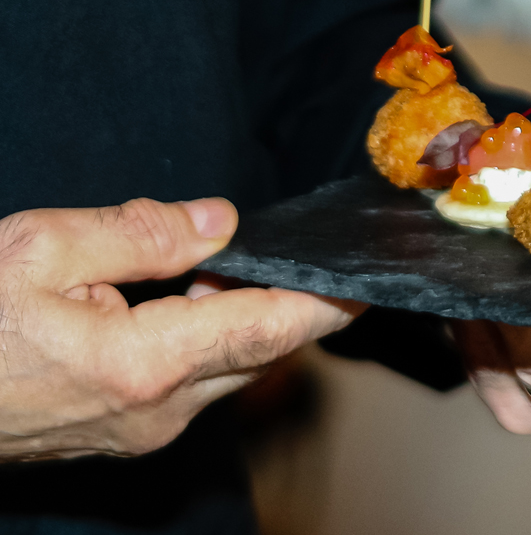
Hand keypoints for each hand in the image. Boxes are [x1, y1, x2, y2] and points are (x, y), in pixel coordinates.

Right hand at [0, 197, 365, 460]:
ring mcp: (144, 431)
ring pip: (231, 369)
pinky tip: (188, 304)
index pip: (269, 327)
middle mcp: (158, 411)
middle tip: (300, 256)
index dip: (326, 302)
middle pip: (261, 352)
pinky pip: (197, 383)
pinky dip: (212, 341)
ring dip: (247, 321)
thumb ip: (142, 233)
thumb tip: (220, 220)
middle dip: (292, 306)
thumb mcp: (38, 249)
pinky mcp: (128, 434)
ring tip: (226, 269)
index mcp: (143, 363)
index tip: (368, 281)